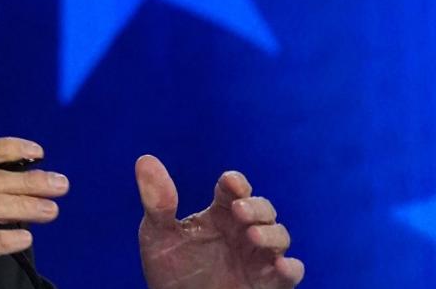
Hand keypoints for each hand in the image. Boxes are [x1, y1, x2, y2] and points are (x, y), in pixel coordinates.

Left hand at [136, 155, 303, 288]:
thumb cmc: (170, 271)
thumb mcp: (157, 236)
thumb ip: (156, 202)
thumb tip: (145, 160)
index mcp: (219, 214)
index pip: (234, 188)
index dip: (236, 182)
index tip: (230, 183)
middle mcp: (242, 232)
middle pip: (262, 209)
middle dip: (255, 207)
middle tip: (239, 210)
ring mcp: (257, 258)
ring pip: (279, 236)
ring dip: (271, 233)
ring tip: (252, 236)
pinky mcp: (267, 284)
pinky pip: (290, 273)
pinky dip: (290, 268)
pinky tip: (281, 265)